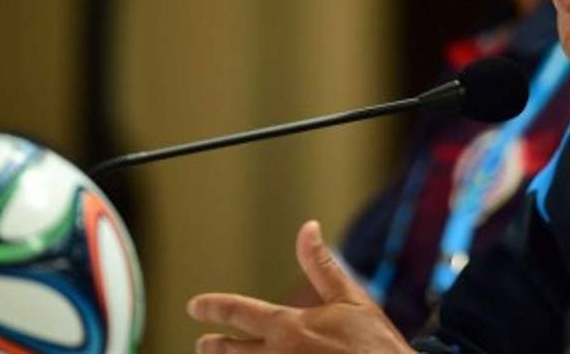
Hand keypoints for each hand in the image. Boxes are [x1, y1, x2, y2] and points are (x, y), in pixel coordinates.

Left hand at [187, 220, 414, 353]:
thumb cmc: (375, 344)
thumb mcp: (350, 299)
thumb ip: (321, 266)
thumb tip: (307, 229)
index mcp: (288, 328)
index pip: (238, 312)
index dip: (213, 307)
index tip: (195, 306)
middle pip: (232, 352)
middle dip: (215, 347)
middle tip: (202, 344)